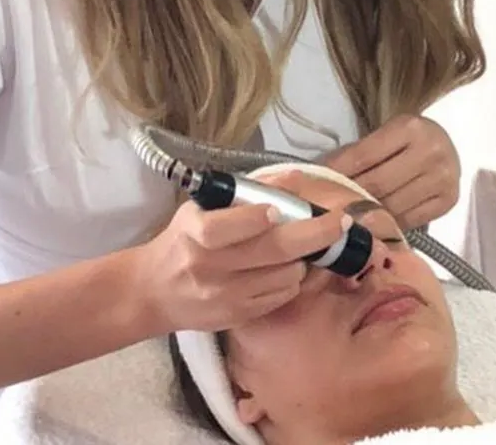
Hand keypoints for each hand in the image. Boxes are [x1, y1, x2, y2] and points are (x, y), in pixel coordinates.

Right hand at [139, 172, 352, 332]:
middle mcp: (209, 267)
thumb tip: (294, 177)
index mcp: (194, 234)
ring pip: (285, 276)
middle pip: (271, 252)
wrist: (154, 292)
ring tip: (303, 246)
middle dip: (314, 235)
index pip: (224, 229)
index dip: (254, 218)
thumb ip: (247, 192)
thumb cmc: (183, 241)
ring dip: (305, 258)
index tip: (280, 208)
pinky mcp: (238, 317)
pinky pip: (282, 296)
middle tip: (341, 221)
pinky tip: (286, 268)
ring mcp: (225, 297)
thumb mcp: (202, 208)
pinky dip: (293, 279)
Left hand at [324, 115, 459, 229]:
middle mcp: (431, 152)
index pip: (364, 156)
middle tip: (327, 209)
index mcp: (411, 128)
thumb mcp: (385, 134)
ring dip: (368, 214)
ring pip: (393, 206)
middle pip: (378, 184)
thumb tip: (320, 176)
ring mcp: (444, 178)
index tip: (315, 184)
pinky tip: (376, 222)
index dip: (337, 172)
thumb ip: (358, 154)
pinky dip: (390, 223)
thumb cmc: (408, 139)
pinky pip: (410, 219)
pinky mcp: (449, 201)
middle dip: (350, 197)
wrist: (447, 145)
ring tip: (348, 219)